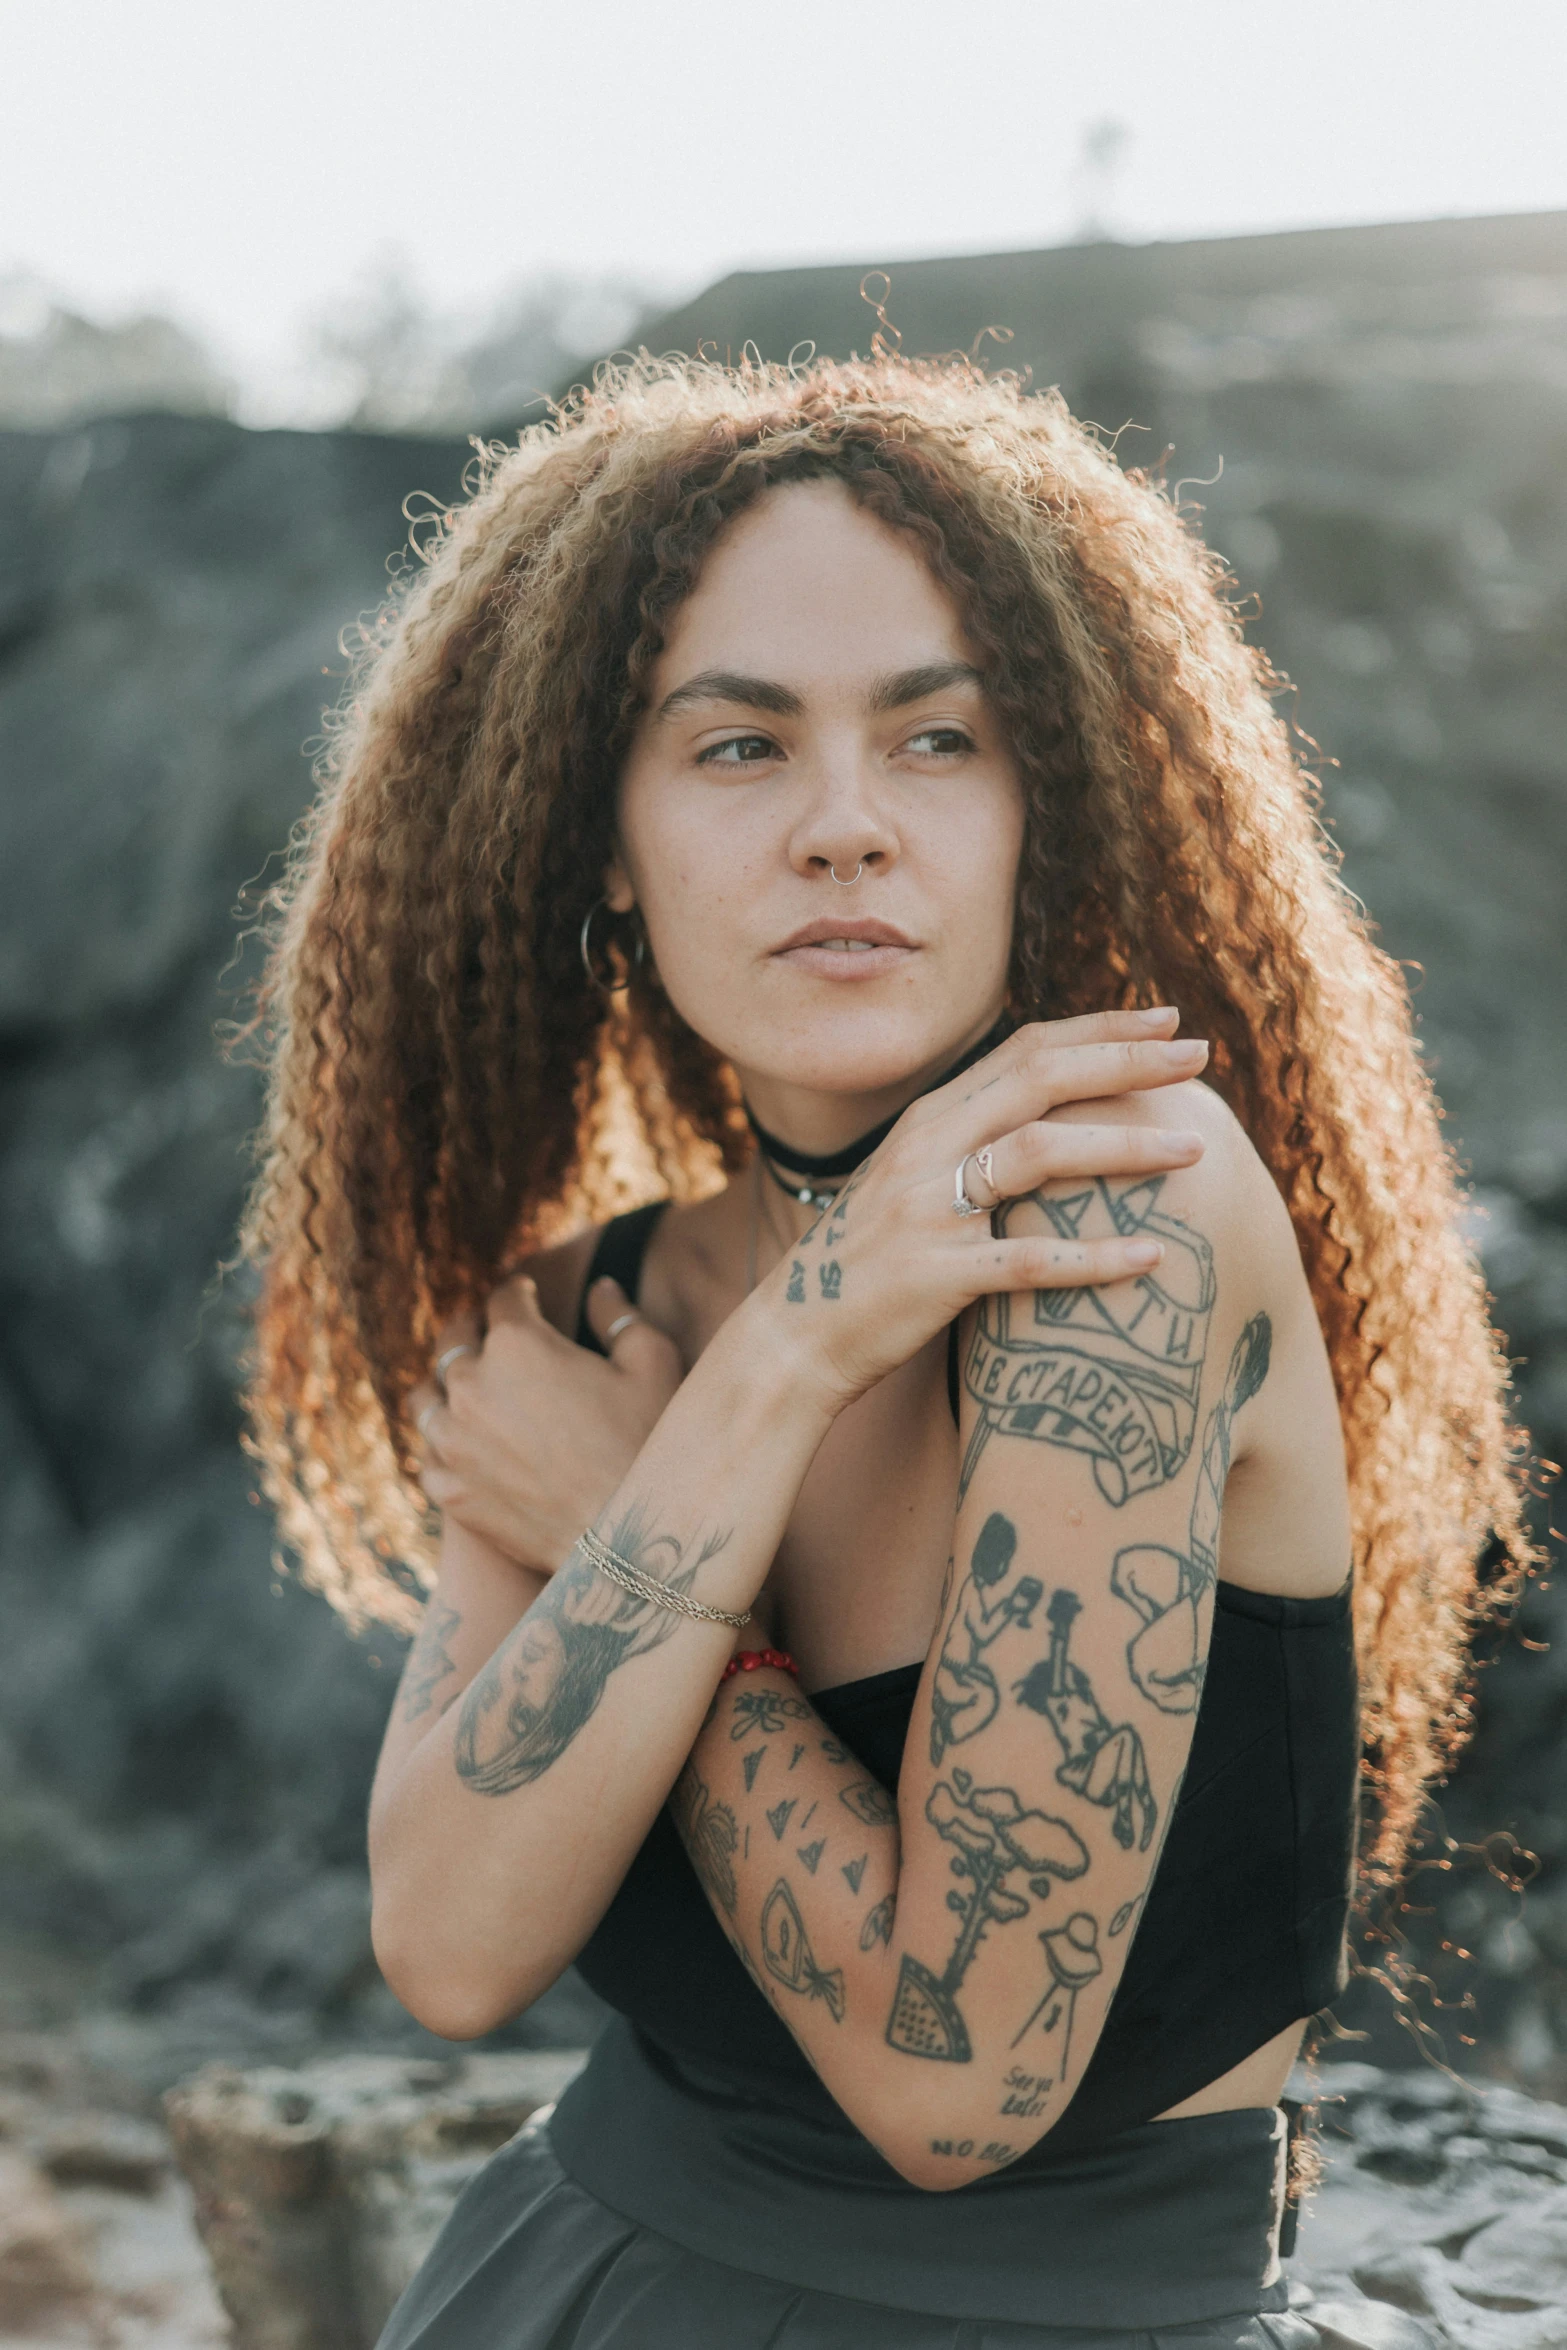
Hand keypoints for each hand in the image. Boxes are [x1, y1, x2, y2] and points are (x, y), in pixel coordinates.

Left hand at [411, 1276, 683, 1570]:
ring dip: (446, 1386)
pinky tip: (462, 1445)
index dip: (519, 1293)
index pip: (504, 1299)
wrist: (627, 1541)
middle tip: (488, 1334)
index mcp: (518, 1342)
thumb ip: (619, 1316)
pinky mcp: (448, 1489)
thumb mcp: (652, 1364)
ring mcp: (452, 1440)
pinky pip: (428, 1454)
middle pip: (453, 1340)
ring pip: (427, 1396)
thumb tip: (599, 1287)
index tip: (526, 1297)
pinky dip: (443, 1444)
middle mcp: (471, 1384)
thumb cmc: (649, 1444)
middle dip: (473, 1330)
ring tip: (464, 1389)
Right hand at [754, 1008, 1208, 1411]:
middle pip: (1039, 1079)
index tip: (1166, 1018)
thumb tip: (1054, 1113)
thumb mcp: (912, 1181)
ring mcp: (926, 1209)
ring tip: (1195, 1150)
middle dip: (1126, 1060)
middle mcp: (925, 1148)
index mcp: (929, 1118)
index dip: (1099, 1029)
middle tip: (1198, 1053)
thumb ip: (970, 1142)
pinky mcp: (934, 1275)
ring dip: (1125, 1147)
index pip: (1024, 1050)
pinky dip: (1093, 1257)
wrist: (796, 1336)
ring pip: (1039, 1154)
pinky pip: (1027, 1260)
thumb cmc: (871, 1262)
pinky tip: (1151, 1257)